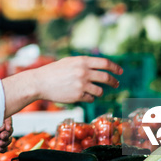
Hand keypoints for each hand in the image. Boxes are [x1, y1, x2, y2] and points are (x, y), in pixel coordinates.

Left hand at [0, 117, 12, 152]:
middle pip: (9, 129)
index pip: (7, 119)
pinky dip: (3, 148)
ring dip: (6, 141)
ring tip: (0, 142)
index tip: (6, 127)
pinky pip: (3, 147)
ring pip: (8, 138)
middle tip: (2, 135)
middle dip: (8, 133)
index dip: (9, 123)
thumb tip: (2, 126)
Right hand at [2, 56, 122, 116]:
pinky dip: (89, 98)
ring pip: (100, 91)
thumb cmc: (54, 71)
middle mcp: (83, 72)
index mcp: (82, 61)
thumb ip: (84, 63)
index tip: (120, 72)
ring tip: (93, 91)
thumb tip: (101, 66)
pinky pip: (91, 99)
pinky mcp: (77, 96)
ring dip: (99, 92)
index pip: (105, 63)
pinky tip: (83, 96)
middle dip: (113, 82)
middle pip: (106, 77)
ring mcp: (81, 84)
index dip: (115, 67)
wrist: (39, 82)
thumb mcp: (69, 62)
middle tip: (116, 84)